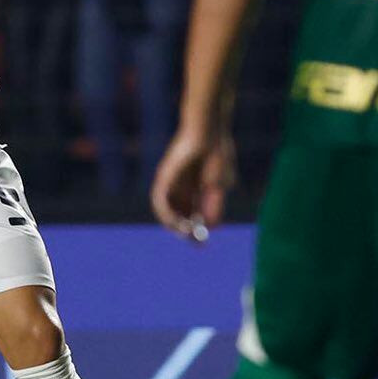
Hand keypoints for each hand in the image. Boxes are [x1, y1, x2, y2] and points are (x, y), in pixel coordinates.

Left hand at [150, 126, 235, 240]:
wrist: (209, 134)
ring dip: (175, 225)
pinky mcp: (163, 177)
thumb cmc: (217, 156)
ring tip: (186, 233)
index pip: (190, 215)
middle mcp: (180, 189)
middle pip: (177, 216)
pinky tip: (176, 222)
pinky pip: (159, 201)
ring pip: (166, 211)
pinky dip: (166, 214)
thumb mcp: (219, 188)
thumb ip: (214, 208)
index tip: (202, 244)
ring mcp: (171, 184)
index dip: (196, 230)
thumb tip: (211, 227)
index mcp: (195, 190)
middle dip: (186, 231)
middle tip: (195, 242)